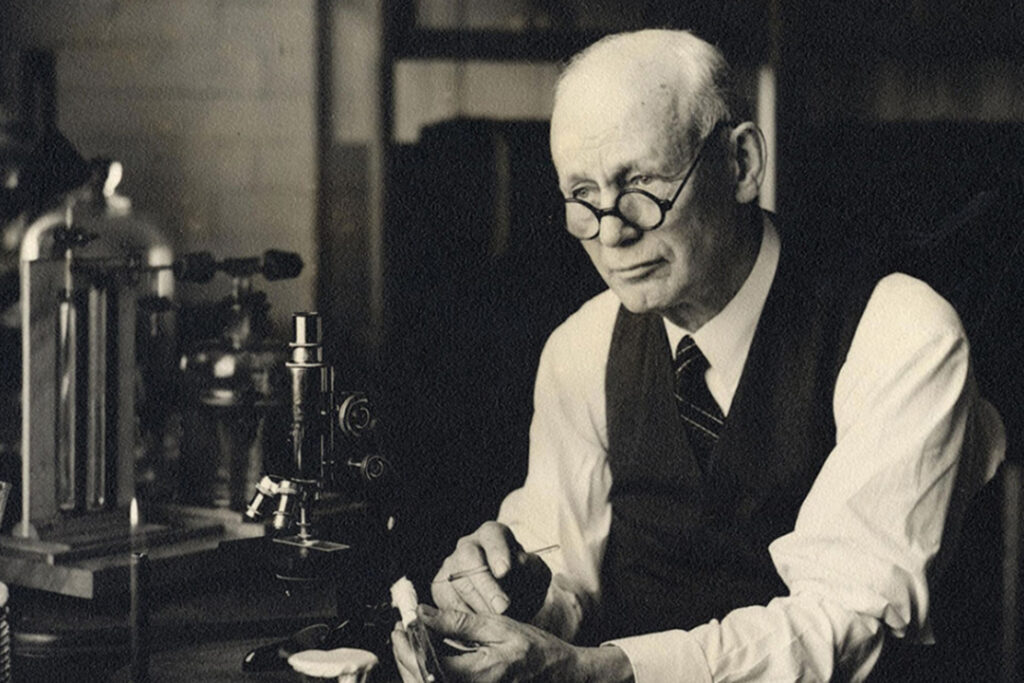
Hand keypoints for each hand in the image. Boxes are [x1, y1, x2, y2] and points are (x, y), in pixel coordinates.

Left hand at [392, 605, 633, 682]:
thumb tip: (423, 614)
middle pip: (421, 681)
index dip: (406, 646)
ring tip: (412, 642)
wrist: (560, 676)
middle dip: (404, 658)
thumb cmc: (534, 649)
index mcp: (477, 675)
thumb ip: (458, 622)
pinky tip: (431, 657)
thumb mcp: (498, 627)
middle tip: (401, 634)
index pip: (426, 664)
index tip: (401, 626)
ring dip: (414, 667)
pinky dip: (429, 674)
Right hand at [432, 522, 550, 621]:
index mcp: (493, 535)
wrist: (510, 602)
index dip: (497, 553)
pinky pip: (447, 604)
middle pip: (468, 558)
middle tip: (502, 607)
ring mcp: (450, 566)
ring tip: (497, 622)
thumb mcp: (536, 575)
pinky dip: (465, 618)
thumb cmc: (524, 584)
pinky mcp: (440, 588)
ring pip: (457, 583)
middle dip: (486, 585)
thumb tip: (519, 564)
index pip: (493, 536)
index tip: (505, 571)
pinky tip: (480, 627)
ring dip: (478, 605)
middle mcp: (468, 546)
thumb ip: (533, 568)